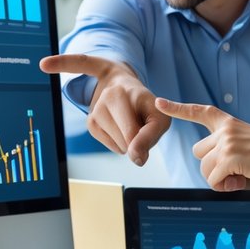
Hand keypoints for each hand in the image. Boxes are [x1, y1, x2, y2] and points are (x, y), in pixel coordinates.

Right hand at [40, 53, 167, 165]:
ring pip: (121, 146)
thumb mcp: (158, 116)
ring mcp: (96, 110)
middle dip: (139, 138)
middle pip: (128, 141)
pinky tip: (120, 127)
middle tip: (140, 121)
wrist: (124, 88)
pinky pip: (112, 147)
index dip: (145, 142)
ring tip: (130, 122)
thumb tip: (136, 159)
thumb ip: (150, 137)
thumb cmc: (145, 106)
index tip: (146, 146)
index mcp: (123, 93)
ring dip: (130, 141)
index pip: (132, 131)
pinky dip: (121, 142)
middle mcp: (107, 98)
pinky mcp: (91, 123)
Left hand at [155, 97, 249, 190]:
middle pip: (198, 154)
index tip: (160, 102)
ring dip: (220, 179)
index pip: (200, 111)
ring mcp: (226, 142)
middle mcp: (225, 129)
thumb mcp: (244, 147)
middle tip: (234, 172)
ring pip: (205, 169)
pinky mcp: (229, 157)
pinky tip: (241, 181)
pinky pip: (214, 179)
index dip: (178, 108)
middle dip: (211, 168)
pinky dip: (226, 186)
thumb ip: (225, 154)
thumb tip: (215, 177)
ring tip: (241, 177)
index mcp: (228, 123)